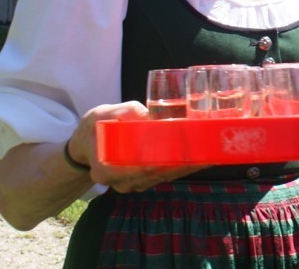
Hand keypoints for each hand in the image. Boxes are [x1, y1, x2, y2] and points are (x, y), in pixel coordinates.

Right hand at [70, 102, 208, 191]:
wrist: (85, 145)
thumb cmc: (93, 127)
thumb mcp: (101, 114)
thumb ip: (123, 113)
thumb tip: (147, 115)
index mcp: (106, 169)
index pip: (141, 167)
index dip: (167, 160)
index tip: (190, 152)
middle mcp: (121, 182)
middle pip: (158, 173)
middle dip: (185, 163)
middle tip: (210, 151)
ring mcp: (133, 185)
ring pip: (165, 176)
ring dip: (188, 166)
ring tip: (212, 154)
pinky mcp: (143, 181)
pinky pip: (165, 175)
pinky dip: (182, 166)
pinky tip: (202, 157)